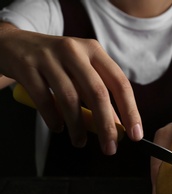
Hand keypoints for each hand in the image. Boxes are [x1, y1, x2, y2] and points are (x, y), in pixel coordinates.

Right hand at [0, 24, 142, 153]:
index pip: (120, 82)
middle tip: (110, 148)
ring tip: (80, 142)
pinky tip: (58, 128)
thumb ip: (98, 95)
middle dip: (106, 125)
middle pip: (97, 92)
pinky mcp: (28, 67)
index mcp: (94, 51)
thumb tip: (116, 125)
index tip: (135, 134)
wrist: (14, 45)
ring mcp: (50, 58)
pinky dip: (53, 119)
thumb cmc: (57, 64)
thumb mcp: (81, 72)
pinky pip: (44, 100)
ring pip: (70, 98)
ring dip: (78, 127)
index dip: (130, 110)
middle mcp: (75, 51)